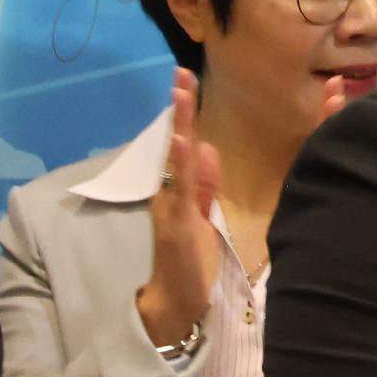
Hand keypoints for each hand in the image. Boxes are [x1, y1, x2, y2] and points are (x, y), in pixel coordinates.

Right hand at [133, 67, 224, 351]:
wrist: (176, 303)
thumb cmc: (190, 264)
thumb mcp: (200, 217)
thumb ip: (204, 185)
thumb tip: (205, 147)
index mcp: (181, 190)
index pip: (184, 143)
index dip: (186, 112)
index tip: (187, 80)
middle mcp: (171, 193)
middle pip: (176, 143)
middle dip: (181, 108)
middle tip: (182, 73)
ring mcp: (172, 207)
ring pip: (176, 160)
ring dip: (179, 125)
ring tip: (181, 94)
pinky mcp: (177, 224)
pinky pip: (180, 189)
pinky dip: (180, 164)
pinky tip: (183, 141)